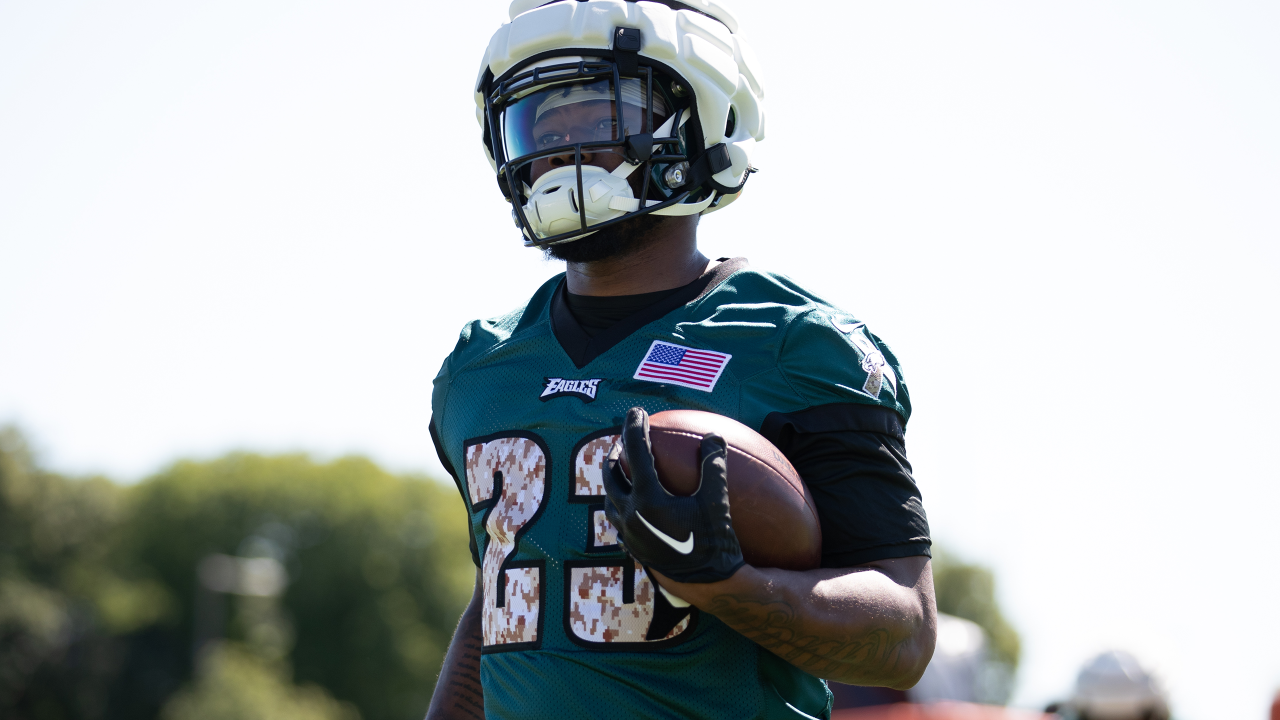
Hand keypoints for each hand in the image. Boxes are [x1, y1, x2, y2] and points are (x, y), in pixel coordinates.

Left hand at [602, 406, 744, 582]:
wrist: (707, 585)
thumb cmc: (714, 542)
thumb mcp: (718, 502)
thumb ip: (714, 466)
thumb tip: (714, 436)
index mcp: (647, 498)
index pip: (635, 453)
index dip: (635, 428)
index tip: (638, 413)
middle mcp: (630, 515)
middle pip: (611, 476)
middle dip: (615, 455)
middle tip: (622, 441)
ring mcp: (629, 534)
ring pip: (610, 501)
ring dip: (615, 482)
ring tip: (623, 472)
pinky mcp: (633, 549)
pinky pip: (620, 522)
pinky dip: (623, 507)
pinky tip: (634, 507)